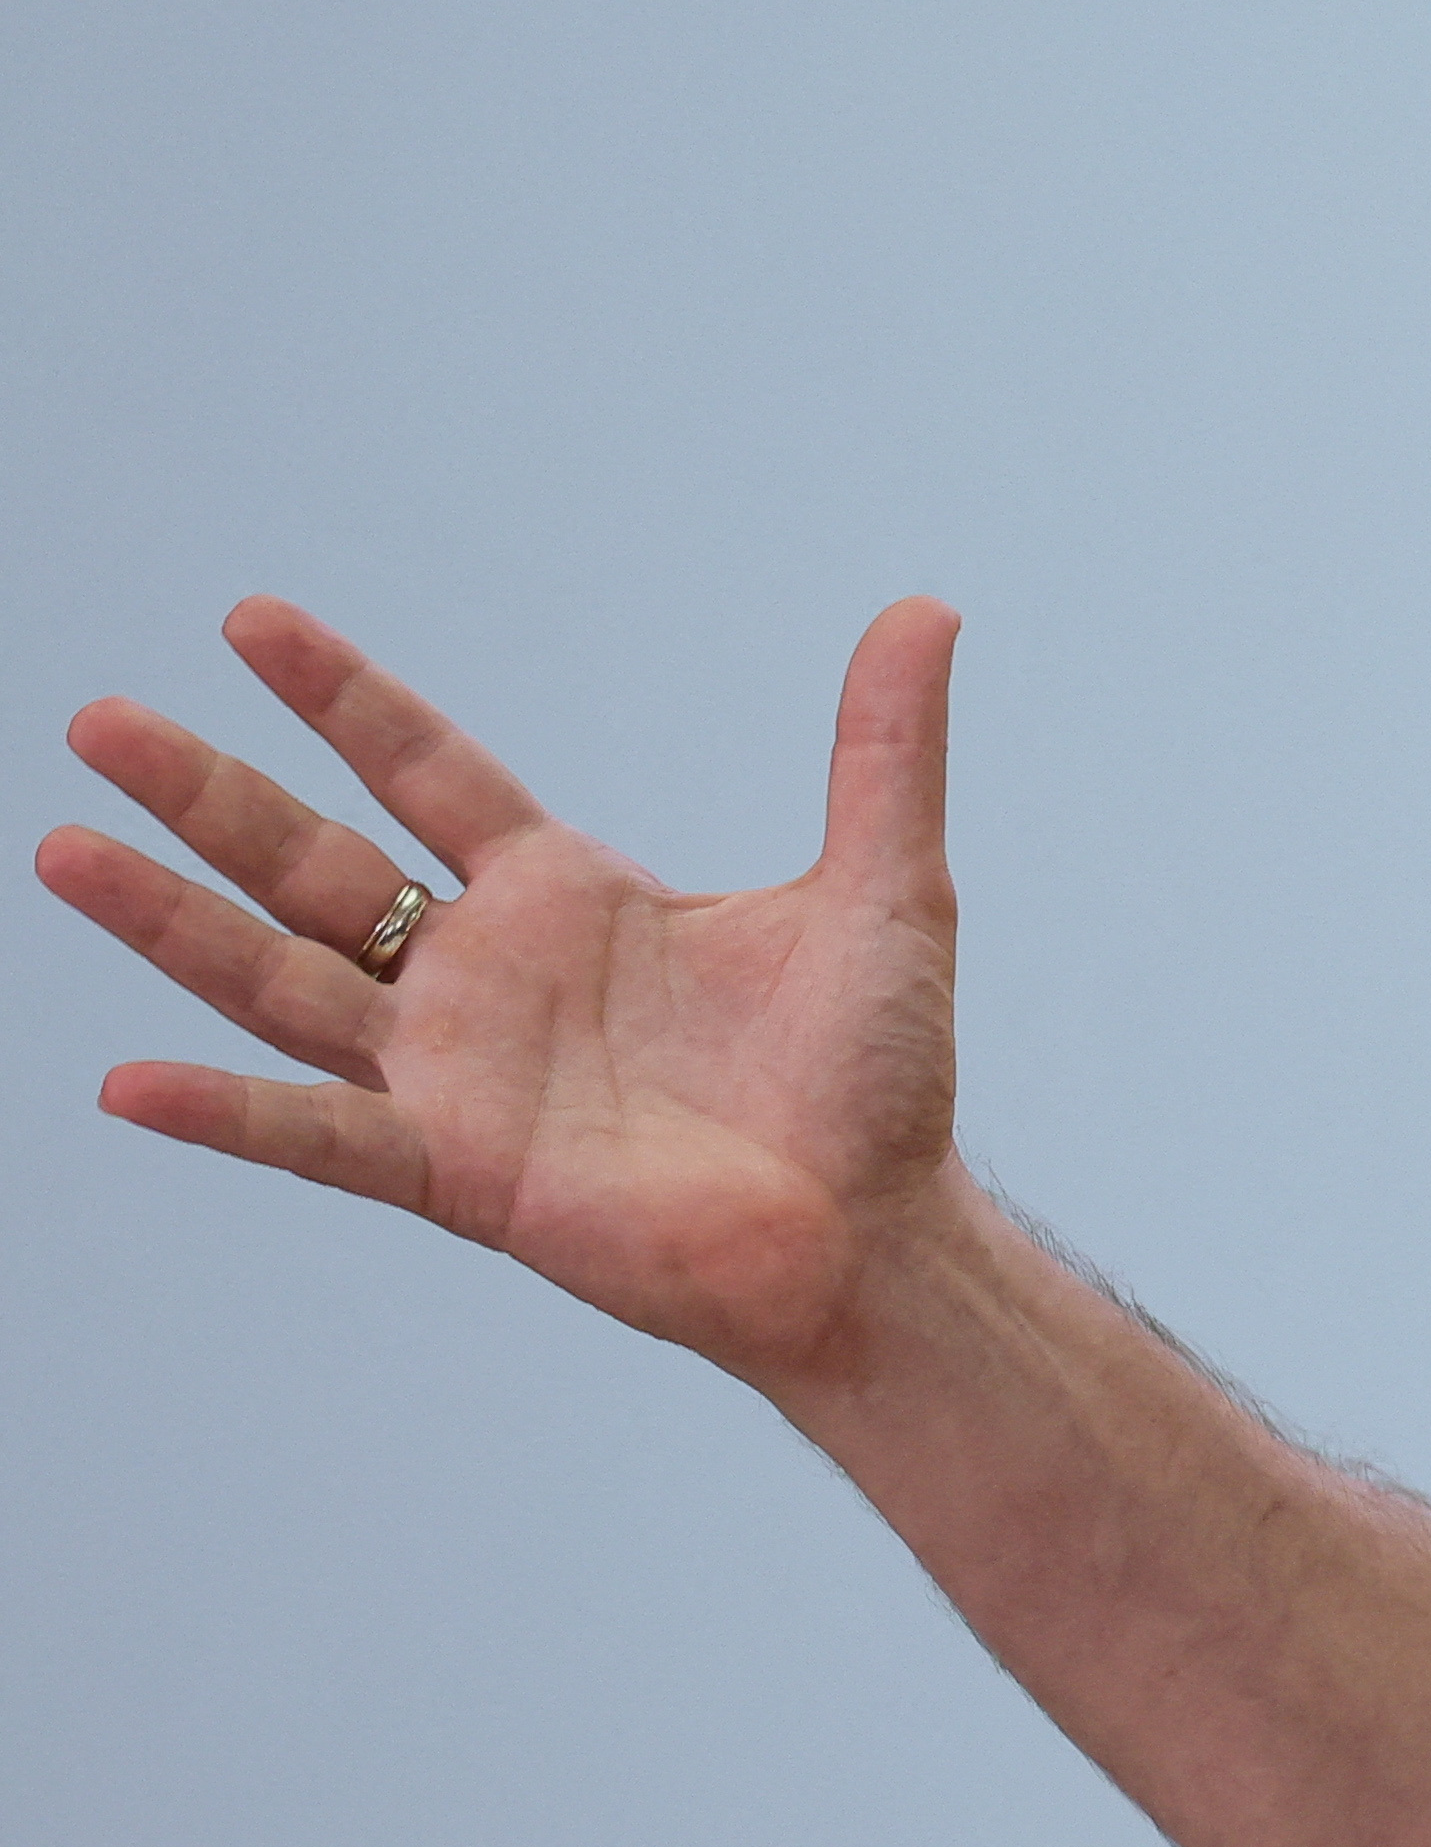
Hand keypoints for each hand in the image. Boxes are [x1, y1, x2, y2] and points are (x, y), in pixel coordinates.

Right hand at [34, 595, 968, 1387]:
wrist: (878, 1238)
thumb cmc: (876, 1080)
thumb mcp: (884, 892)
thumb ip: (882, 752)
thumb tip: (927, 609)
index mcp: (570, 897)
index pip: (426, 770)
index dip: (341, 698)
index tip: (248, 619)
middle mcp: (489, 978)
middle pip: (314, 864)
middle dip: (207, 795)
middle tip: (95, 720)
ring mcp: (460, 1077)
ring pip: (281, 981)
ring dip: (170, 922)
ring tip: (60, 847)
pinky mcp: (463, 1175)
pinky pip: (322, 1137)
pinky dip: (228, 1114)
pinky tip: (129, 1085)